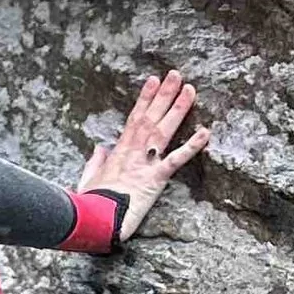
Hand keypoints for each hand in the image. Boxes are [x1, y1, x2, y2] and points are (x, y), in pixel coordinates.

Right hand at [79, 68, 207, 239]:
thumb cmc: (89, 203)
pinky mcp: (155, 178)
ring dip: (177, 109)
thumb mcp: (88, 179)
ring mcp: (145, 163)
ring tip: (190, 90)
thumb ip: (95, 162)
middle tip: (175, 75)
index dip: (144, 98)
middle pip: (151, 117)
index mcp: (119, 152)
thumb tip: (100, 148)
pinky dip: (191, 146)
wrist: (94, 219)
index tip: (152, 81)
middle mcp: (133, 152)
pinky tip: (205, 132)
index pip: (134, 118)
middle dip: (163, 95)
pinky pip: (176, 160)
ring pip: (163, 130)